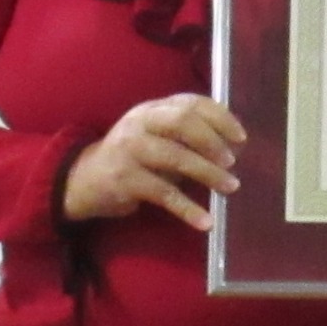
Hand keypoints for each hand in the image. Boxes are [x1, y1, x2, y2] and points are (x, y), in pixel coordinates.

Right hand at [61, 94, 242, 230]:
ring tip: (230, 187)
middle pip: (182, 122)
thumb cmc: (134, 157)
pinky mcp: (125, 179)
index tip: (241, 137)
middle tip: (232, 162)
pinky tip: (206, 222)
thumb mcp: (157, 137)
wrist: (85, 179)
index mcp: (153, 109)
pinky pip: (163, 194)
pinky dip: (188, 209)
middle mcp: (140, 123)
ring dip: (207, 173)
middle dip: (212, 141)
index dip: (220, 117)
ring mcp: (130, 149)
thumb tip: (232, 150)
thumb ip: (187, 136)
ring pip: (175, 156)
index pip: (190, 103)